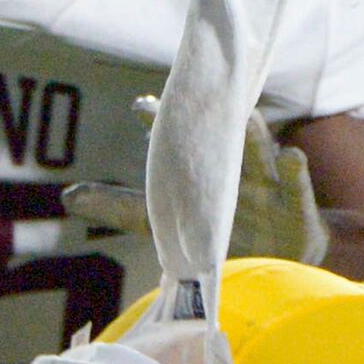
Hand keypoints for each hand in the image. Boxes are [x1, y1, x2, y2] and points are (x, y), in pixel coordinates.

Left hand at [62, 105, 329, 265]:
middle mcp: (232, 170)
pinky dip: (293, 167)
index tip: (143, 105)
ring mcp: (266, 185)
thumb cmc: (222, 238)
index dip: (163, 127)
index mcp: (202, 173)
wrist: (284, 262)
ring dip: (254, 133)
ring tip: (246, 115)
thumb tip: (67, 196)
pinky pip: (297, 184)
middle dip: (210, 119)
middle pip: (220, 138)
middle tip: (207, 100)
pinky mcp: (297, 207)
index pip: (178, 145)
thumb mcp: (170, 225)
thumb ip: (123, 208)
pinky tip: (290, 155)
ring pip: (259, 152)